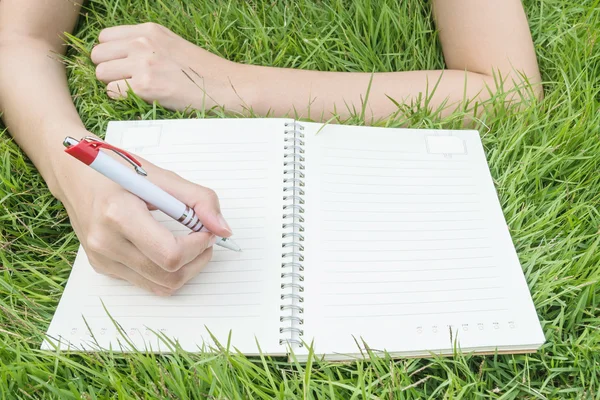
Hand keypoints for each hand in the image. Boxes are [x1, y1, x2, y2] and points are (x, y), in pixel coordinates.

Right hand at [54, 134, 232, 295]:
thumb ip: (199, 200)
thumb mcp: (163, 177)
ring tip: (191, 244)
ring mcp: (102, 259)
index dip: (198, 246)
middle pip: (168, 276)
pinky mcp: (103, 267)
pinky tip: (167, 246)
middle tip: (206, 238)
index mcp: (118, 214)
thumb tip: (222, 229)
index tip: (207, 231)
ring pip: (160, 285)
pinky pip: (146, 282)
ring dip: (186, 269)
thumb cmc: (119, 171)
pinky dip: (165, 269)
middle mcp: (106, 242)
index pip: (170, 254)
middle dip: (197, 260)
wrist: (75, 176)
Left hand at [91, 22, 249, 111]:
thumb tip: (120, 57)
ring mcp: (143, 64)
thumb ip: (146, 45)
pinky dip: (121, 98)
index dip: (110, 54)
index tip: (120, 66)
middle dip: (107, 69)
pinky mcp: (145, 86)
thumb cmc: (203, 72)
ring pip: (101, 73)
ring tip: (134, 90)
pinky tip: (140, 98)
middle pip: (98, 54)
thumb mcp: (173, 46)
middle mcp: (143, 42)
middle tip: (125, 80)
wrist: (225, 86)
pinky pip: (111, 92)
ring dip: (112, 84)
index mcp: (149, 30)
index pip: (105, 37)